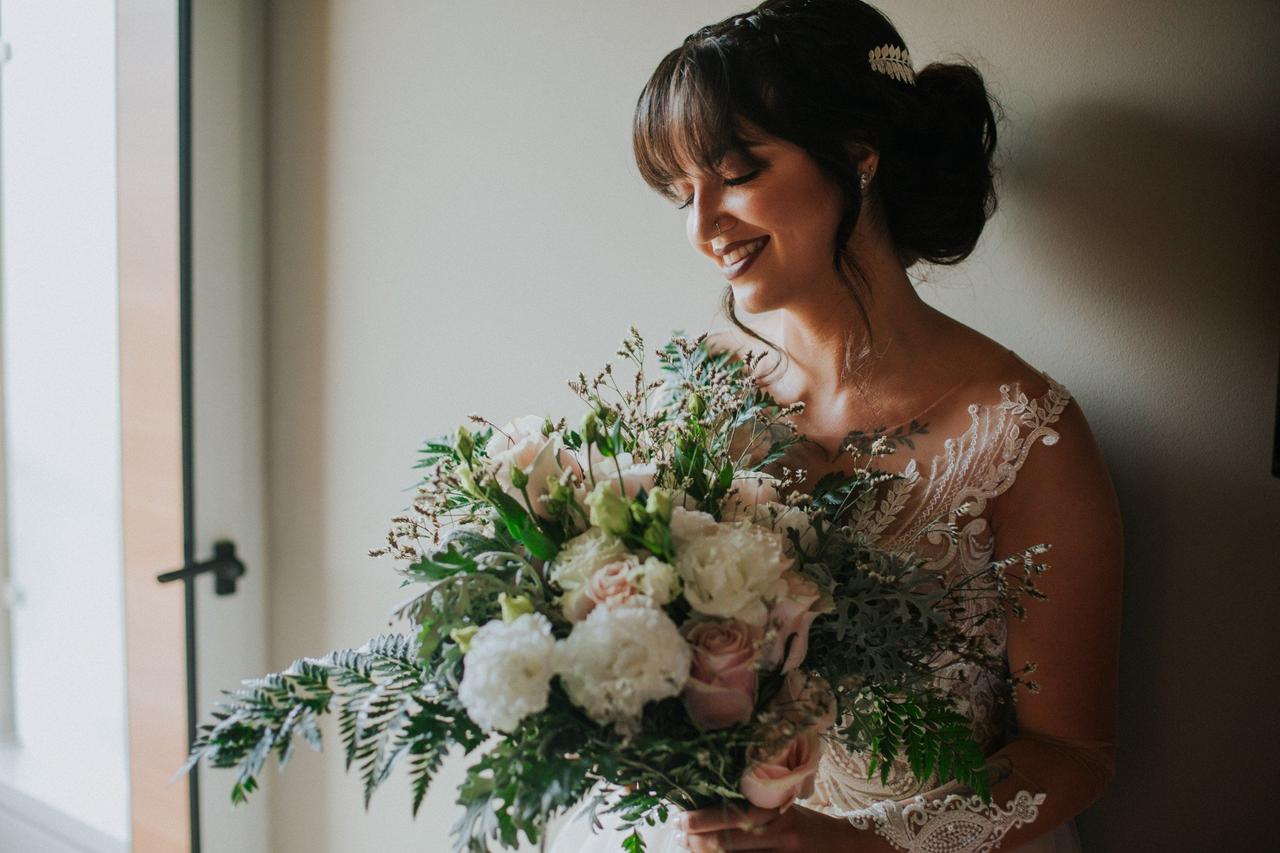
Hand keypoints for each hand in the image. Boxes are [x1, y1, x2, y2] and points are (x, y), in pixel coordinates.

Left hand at [675, 802, 861, 851]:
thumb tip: (710, 807)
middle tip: (680, 836)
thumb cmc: (808, 826)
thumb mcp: (785, 809)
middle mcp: (782, 835)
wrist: (847, 847)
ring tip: (689, 848)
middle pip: (730, 842)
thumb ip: (756, 808)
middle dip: (698, 841)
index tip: (681, 819)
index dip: (703, 819)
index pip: (733, 815)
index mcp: (779, 811)